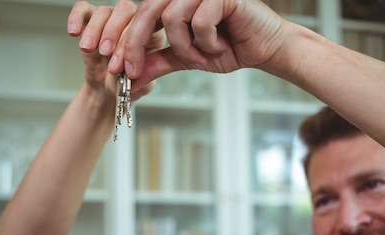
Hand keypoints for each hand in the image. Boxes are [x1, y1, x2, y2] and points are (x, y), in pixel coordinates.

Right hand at [67, 1, 165, 99]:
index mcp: (152, 33)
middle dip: (113, 33)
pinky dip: (77, 17)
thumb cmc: (128, 84)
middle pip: (125, 10)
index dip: (132, 43)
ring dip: (95, 29)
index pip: (146, 25)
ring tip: (88, 49)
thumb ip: (144, 76)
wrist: (107, 89)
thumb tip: (137, 69)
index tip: (123, 65)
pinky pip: (83, 9)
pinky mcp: (91, 20)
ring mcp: (112, 19)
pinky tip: (74, 32)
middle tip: (106, 53)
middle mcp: (133, 21)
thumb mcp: (142, 86)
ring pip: (104, 11)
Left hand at [73, 0, 287, 90]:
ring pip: (173, 17)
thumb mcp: (187, 58)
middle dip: (136, 44)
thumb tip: (131, 76)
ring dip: (185, 47)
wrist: (265, 49)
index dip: (126, 42)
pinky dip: (206, 40)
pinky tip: (219, 44)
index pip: (139, 16)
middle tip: (132, 71)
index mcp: (174, 1)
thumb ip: (159, 61)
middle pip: (147, 10)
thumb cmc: (230, 47)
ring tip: (202, 56)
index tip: (119, 70)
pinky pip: (200, 20)